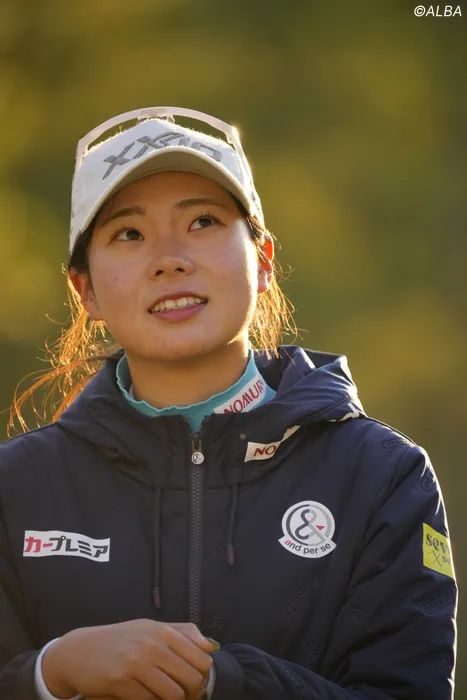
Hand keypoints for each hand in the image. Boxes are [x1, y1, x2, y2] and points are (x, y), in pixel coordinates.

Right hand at [41, 619, 214, 699]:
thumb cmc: (119, 640)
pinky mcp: (121, 682)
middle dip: (191, 693)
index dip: (203, 677)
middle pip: (192, 679)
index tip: (194, 684)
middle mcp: (152, 644)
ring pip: (173, 695)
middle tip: (181, 696)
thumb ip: (182, 633)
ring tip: (163, 697)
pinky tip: (144, 697)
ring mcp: (136, 663)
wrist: (79, 651)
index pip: (202, 659)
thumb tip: (211, 646)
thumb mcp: (150, 628)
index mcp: (162, 631)